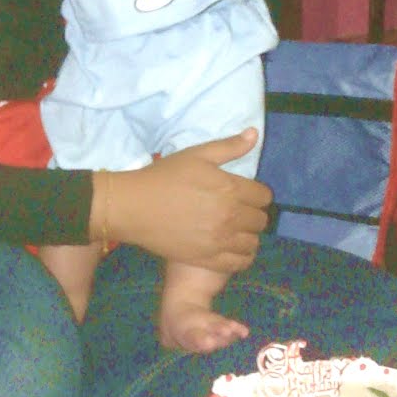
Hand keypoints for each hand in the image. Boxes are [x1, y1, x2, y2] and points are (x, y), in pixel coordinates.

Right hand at [95, 130, 271, 273]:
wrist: (132, 207)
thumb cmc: (163, 177)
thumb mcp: (196, 155)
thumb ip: (229, 146)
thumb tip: (255, 134)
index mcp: (230, 189)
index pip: (264, 197)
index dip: (256, 194)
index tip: (244, 194)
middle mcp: (230, 216)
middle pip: (261, 221)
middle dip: (253, 214)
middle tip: (237, 211)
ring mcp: (219, 241)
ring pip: (253, 243)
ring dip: (248, 235)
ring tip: (233, 230)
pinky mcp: (208, 259)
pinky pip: (240, 263)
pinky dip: (242, 256)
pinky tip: (231, 248)